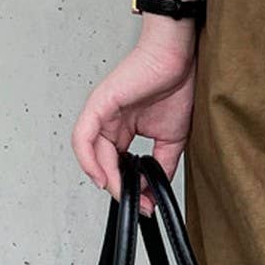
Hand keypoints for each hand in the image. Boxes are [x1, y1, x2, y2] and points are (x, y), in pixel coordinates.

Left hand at [70, 19, 197, 216]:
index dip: (130, 189)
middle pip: (103, 164)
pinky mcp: (99, 105)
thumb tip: (155, 189)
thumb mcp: (171, 140)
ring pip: (91, 155)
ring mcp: (101, 113)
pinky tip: (101, 177)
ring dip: (106, 179)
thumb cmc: (176, 87)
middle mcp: (108, 123)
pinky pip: (84, 138)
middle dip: (120, 189)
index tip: (147, 204)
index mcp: (122, 130)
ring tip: (123, 193)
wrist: (180, 60)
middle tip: (139, 203)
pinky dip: (88, 160)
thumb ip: (160, 165)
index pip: (118, 166)